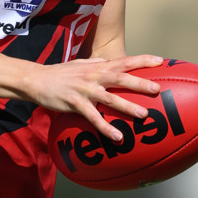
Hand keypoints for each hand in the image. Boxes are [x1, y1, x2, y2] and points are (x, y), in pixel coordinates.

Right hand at [27, 54, 163, 141]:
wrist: (37, 80)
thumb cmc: (61, 73)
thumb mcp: (81, 63)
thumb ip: (97, 62)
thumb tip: (111, 61)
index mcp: (97, 66)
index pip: (123, 60)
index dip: (142, 60)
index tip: (160, 60)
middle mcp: (93, 75)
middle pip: (120, 78)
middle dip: (139, 83)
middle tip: (157, 89)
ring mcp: (84, 89)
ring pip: (109, 98)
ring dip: (127, 106)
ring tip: (143, 115)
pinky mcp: (75, 103)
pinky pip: (93, 117)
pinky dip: (105, 127)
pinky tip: (117, 137)